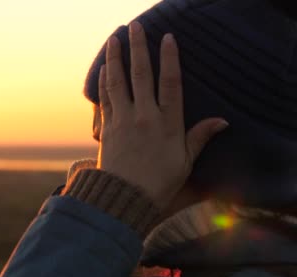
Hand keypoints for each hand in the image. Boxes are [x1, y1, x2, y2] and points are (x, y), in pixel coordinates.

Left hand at [97, 21, 227, 208]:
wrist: (124, 199)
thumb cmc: (159, 183)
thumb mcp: (185, 162)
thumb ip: (200, 137)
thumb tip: (222, 121)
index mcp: (168, 123)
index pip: (170, 83)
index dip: (169, 59)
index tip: (167, 38)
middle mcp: (144, 116)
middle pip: (141, 75)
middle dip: (138, 48)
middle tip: (135, 27)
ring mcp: (122, 121)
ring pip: (118, 82)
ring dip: (115, 58)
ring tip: (115, 38)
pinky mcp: (107, 128)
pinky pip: (105, 99)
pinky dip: (104, 82)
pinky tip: (104, 69)